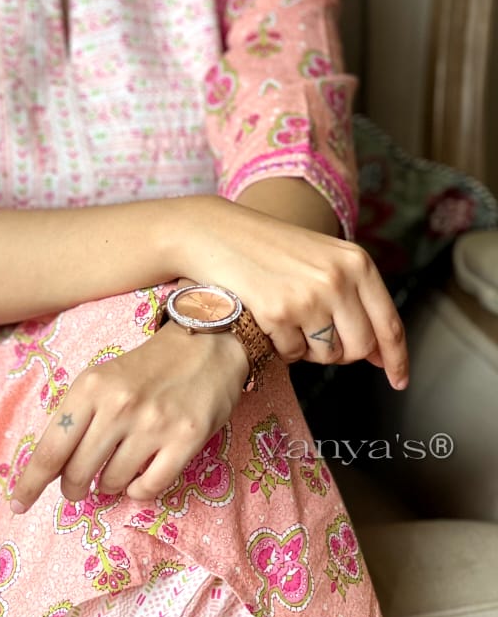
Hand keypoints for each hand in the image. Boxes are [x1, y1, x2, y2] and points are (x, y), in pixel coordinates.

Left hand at [10, 321, 248, 513]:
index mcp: (90, 388)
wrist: (206, 345)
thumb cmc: (145, 369)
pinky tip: (139, 479)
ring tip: (116, 470)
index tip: (19, 504)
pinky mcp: (185, 439)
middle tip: (79, 487)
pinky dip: (139, 491)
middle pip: (78, 473)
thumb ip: (76, 418)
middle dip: (74, 488)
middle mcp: (119, 406)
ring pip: (113, 482)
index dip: (31, 483)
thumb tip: (51, 468)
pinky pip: (150, 487)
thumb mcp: (101, 380)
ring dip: (109, 486)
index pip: (51, 449)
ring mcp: (154, 424)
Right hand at [177, 196, 408, 388]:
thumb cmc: (270, 250)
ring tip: (289, 321)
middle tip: (316, 336)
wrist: (218, 235)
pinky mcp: (277, 313)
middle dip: (340, 352)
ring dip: (309, 350)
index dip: (396, 358)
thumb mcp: (324, 260)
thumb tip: (378, 354)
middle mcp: (338, 280)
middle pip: (359, 347)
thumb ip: (355, 299)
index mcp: (357, 263)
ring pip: (327, 355)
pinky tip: (268, 320)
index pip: (388, 322)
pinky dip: (282, 346)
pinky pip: (293, 354)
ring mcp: (308, 297)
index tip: (399, 381)